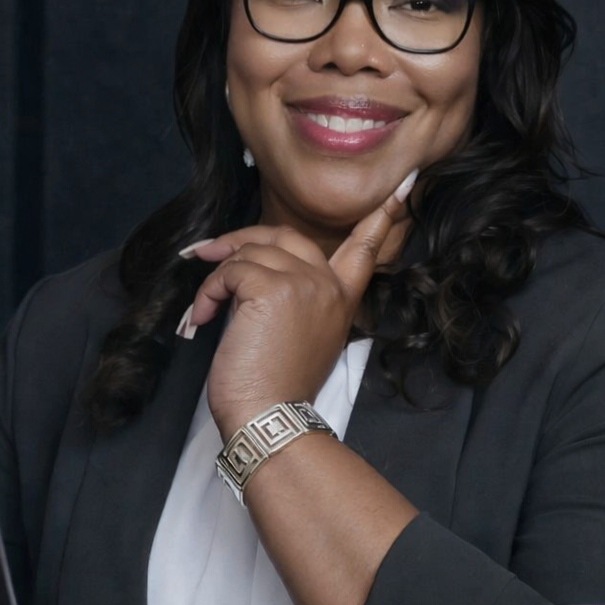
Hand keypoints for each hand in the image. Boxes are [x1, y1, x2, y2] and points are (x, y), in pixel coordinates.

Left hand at [177, 170, 416, 436]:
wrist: (268, 417)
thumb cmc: (276, 387)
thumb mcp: (302, 338)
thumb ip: (297, 300)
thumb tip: (256, 272)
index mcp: (342, 299)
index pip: (365, 249)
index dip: (382, 218)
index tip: (402, 188)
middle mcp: (329, 285)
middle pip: (287, 236)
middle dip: (245, 238)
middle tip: (210, 252)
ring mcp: (304, 284)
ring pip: (251, 251)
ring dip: (218, 275)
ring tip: (204, 307)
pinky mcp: (272, 288)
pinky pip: (230, 270)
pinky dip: (208, 291)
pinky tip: (202, 317)